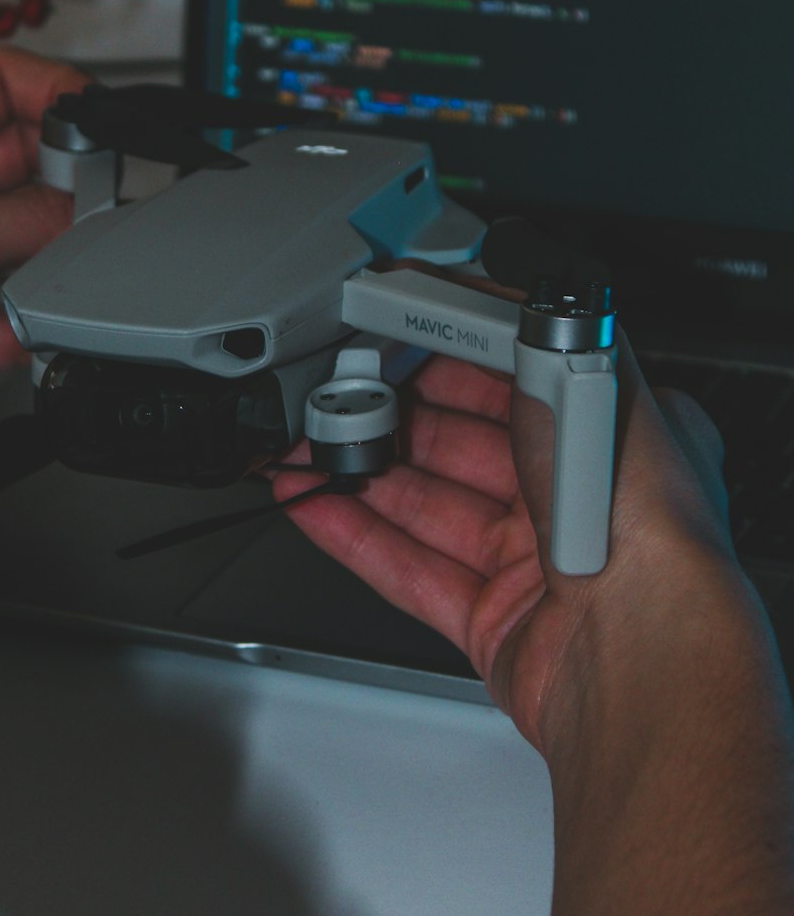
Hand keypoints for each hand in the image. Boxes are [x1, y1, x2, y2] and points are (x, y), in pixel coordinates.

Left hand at [0, 46, 87, 411]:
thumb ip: (15, 219)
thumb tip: (83, 214)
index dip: (51, 89)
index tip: (103, 117)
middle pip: (24, 159)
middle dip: (70, 176)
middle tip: (104, 203)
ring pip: (32, 235)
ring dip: (61, 250)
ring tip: (80, 266)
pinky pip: (22, 310)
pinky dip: (43, 320)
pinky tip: (48, 327)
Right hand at [273, 282, 755, 754]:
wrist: (638, 654)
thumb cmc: (638, 519)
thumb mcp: (590, 382)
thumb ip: (539, 335)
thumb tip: (502, 292)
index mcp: (604, 442)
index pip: (514, 382)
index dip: (451, 356)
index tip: (398, 336)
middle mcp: (571, 503)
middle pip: (460, 444)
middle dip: (392, 416)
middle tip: (339, 392)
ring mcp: (532, 566)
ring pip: (426, 506)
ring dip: (362, 474)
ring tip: (309, 448)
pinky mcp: (494, 623)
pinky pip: (411, 570)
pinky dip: (357, 537)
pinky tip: (316, 506)